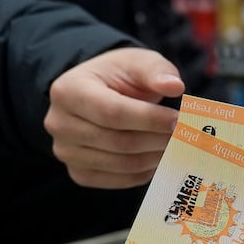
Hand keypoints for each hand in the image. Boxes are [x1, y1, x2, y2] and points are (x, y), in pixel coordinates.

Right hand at [44, 47, 184, 188]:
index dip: (149, 119)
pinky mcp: (79, 173)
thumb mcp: (137, 62)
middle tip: (184, 135)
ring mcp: (66, 152)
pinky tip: (158, 157)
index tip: (178, 120)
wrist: (98, 94)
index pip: (112, 112)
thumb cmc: (119, 77)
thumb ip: (156, 70)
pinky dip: (145, 171)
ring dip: (155, 157)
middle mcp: (59, 124)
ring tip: (175, 145)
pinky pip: (118, 180)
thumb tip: (175, 86)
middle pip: (118, 141)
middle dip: (157, 139)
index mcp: (68, 90)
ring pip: (122, 164)